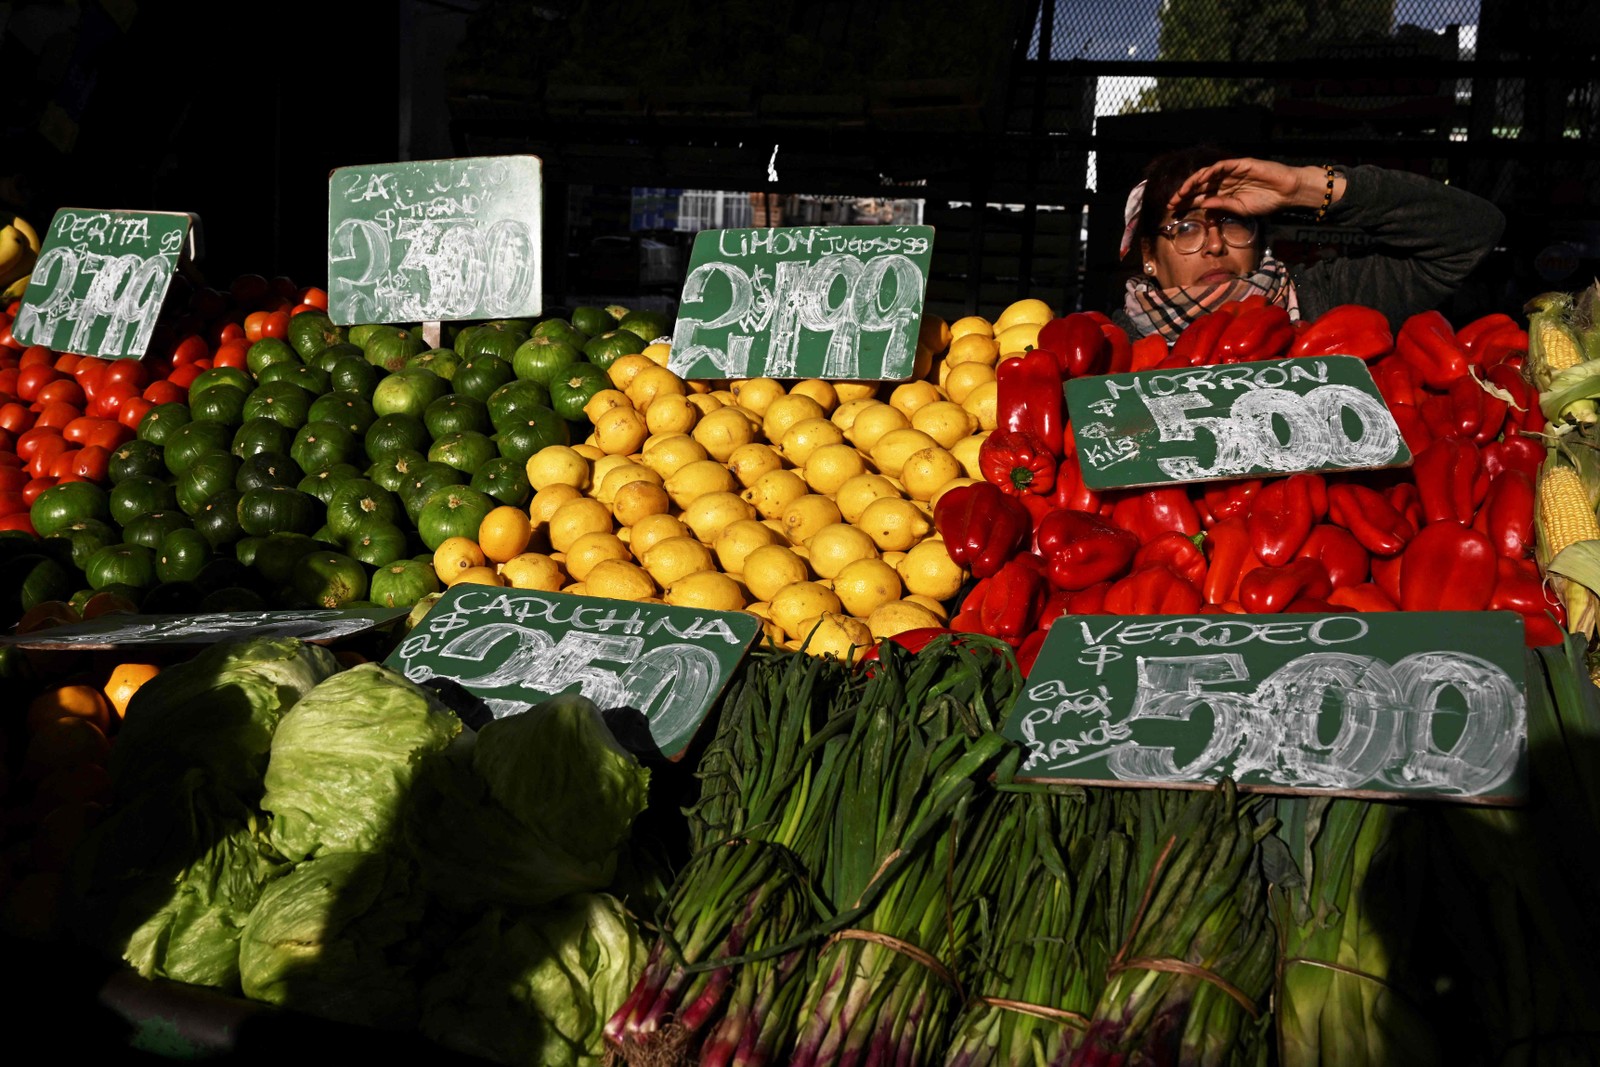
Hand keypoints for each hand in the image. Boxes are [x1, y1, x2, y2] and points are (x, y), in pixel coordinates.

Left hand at [1167, 158, 1337, 216]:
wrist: (1287, 192)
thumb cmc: (1267, 201)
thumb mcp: (1240, 209)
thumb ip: (1222, 206)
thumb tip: (1203, 205)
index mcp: (1224, 193)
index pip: (1201, 197)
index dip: (1187, 203)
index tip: (1173, 211)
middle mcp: (1225, 182)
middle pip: (1200, 186)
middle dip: (1184, 194)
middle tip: (1171, 203)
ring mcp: (1232, 172)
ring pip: (1207, 175)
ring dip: (1193, 182)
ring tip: (1181, 192)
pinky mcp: (1240, 164)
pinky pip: (1222, 165)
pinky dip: (1211, 171)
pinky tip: (1201, 178)